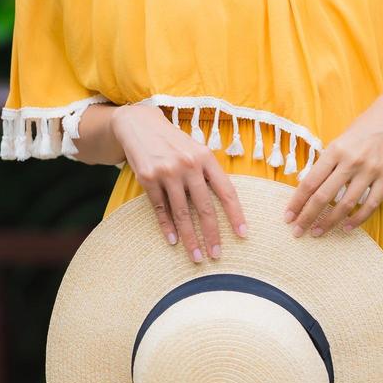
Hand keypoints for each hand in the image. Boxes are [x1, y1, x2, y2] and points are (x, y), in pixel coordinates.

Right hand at [111, 104, 247, 262]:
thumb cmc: (175, 142)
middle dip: (212, 234)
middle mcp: (189, 165)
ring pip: (182, 213)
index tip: (242, 234)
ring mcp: (168, 172)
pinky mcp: (148, 178)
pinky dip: (167, 227)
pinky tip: (173, 241)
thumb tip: (226, 202)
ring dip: (189, 238)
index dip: (236, 215)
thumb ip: (209, 172)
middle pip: (205, 207)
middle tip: (216, 255)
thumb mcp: (196, 150)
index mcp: (207, 157)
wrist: (140, 125)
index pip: (227, 191)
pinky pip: (161, 209)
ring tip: (196, 256)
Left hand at [282, 89, 382, 237]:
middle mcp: (351, 161)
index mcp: (336, 149)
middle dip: (307, 217)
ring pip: (346, 204)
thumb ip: (329, 160)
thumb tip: (312, 185)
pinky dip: (358, 219)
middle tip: (297, 231)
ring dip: (329, 222)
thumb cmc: (366, 125)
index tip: (288, 216)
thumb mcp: (342, 137)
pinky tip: (346, 227)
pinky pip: (371, 204)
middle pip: (323, 196)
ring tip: (318, 232)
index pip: (310, 182)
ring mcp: (371, 170)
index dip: (297, 202)